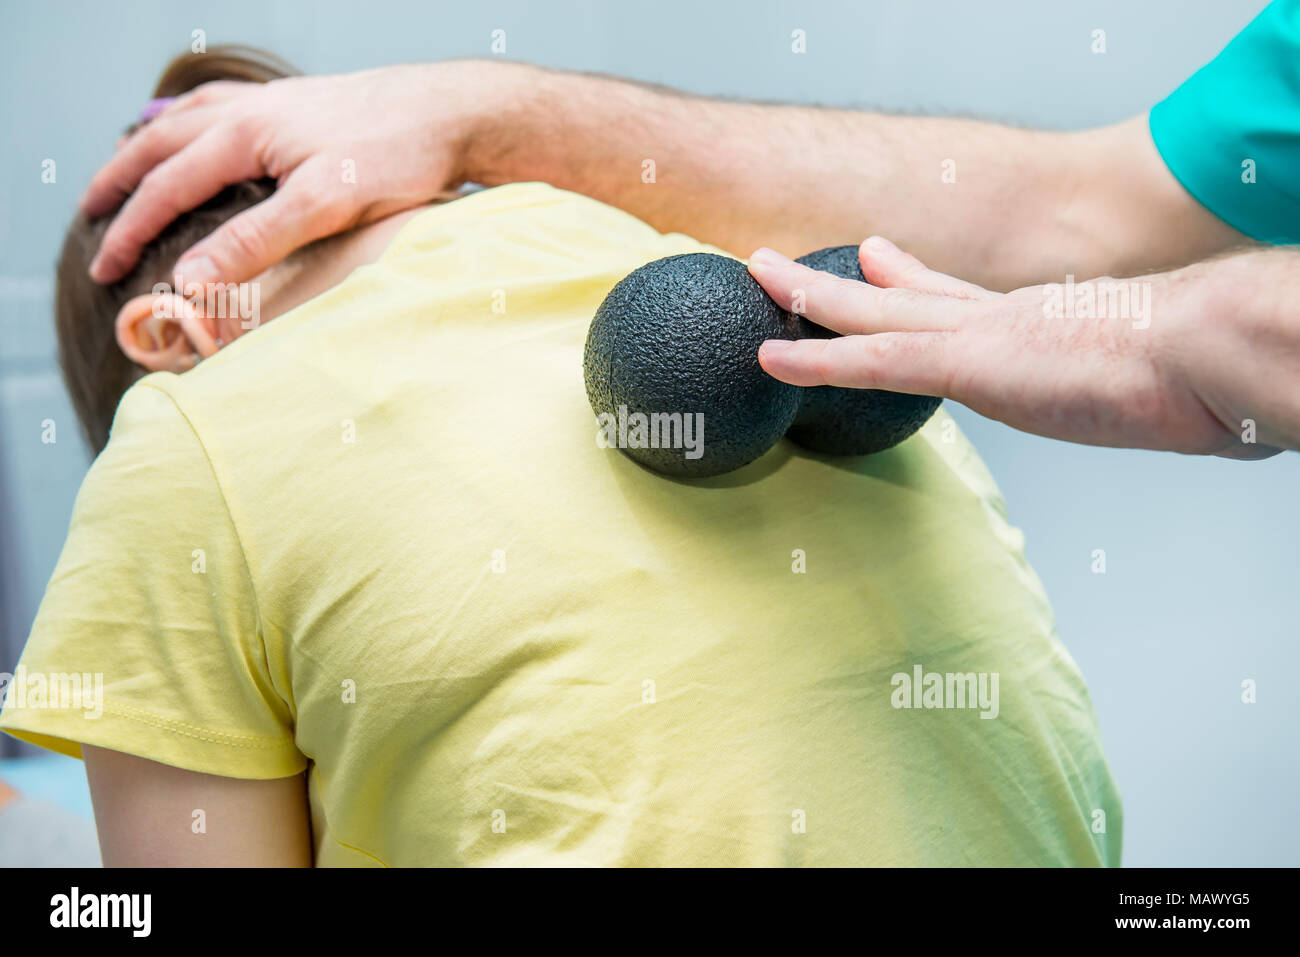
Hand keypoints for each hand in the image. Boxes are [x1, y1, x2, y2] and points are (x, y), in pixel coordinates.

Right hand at [82, 60, 511, 284]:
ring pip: (188, 119)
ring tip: (128, 169)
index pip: (166, 188)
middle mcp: (249, 110)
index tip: (106, 273)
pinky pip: (225, 106)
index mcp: (244, 134)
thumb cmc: (396, 157)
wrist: (451, 112)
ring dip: (150, 146)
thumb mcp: (324, 205)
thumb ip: (255, 241)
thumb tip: (189, 279)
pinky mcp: (301, 106)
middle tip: (89, 217)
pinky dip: (195, 122)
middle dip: (120, 184)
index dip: (131, 233)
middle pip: (160, 144)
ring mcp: (274, 103)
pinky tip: (204, 134)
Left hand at [748, 238, 1295, 458]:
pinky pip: (871, 362)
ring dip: (810, 297)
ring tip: (759, 274)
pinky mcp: (969, 365)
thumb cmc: (1206, 377)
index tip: (881, 263)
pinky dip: (817, 358)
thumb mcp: (1163, 385)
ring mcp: (982, 338)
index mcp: (1043, 327)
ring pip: (873, 314)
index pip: (960, 300)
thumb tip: (1191, 411)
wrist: (1215, 354)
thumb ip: (1146, 391)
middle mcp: (1002, 321)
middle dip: (847, 280)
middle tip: (795, 262)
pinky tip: (771, 353)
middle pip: (905, 296)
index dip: (912, 281)